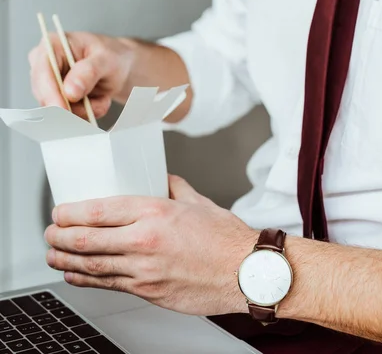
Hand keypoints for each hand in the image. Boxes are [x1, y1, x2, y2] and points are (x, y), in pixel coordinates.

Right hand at [29, 32, 136, 118]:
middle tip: (99, 103)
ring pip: (56, 108)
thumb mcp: (107, 59)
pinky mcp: (55, 98)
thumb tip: (70, 91)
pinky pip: (65, 116)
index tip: (65, 109)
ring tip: (102, 97)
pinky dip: (84, 114)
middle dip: (73, 105)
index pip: (43, 72)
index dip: (51, 93)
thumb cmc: (112, 56)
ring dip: (83, 110)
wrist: (120, 67)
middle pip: (44, 94)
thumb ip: (89, 72)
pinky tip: (96, 102)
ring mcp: (48, 82)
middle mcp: (45, 63)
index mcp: (53, 44)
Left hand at [44, 176, 257, 315]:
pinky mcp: (149, 291)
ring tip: (52, 254)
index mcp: (155, 212)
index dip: (71, 212)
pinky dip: (86, 280)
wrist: (245, 271)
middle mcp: (145, 240)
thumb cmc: (225, 238)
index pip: (100, 211)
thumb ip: (172, 185)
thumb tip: (158, 177)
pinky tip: (74, 275)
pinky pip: (109, 285)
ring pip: (92, 266)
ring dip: (65, 260)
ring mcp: (145, 270)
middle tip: (50, 232)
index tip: (60, 211)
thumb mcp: (197, 201)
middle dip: (60, 236)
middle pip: (87, 240)